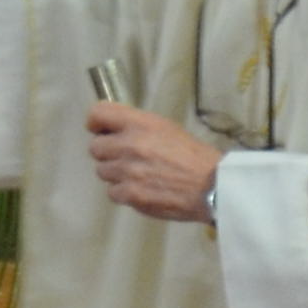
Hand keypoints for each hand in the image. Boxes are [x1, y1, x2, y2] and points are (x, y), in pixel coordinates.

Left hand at [86, 102, 224, 223]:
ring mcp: (127, 171)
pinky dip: (124, 192)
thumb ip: (138, 127)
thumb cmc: (193, 155)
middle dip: (108, 152)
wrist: (212, 185)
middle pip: (95, 147)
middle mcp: (129, 144)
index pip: (97, 114)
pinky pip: (112, 192)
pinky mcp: (130, 194)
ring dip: (116, 174)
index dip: (96, 123)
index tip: (102, 130)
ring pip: (102, 171)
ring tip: (138, 175)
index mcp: (140, 123)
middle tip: (126, 157)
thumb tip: (114, 130)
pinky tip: (141, 190)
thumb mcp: (166, 128)